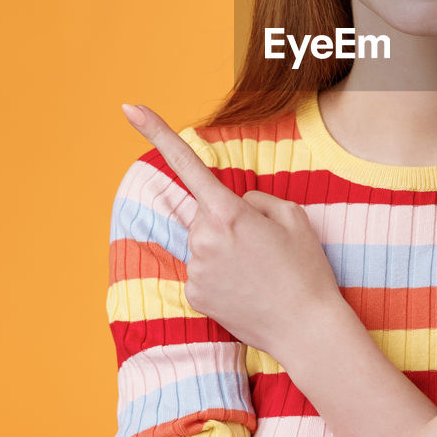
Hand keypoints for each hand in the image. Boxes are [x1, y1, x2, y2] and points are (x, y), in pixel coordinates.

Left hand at [121, 102, 346, 359]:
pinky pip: (203, 271)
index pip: (187, 164)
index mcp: (228, 212)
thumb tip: (232, 206)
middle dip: (228, 221)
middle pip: (205, 214)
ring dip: (225, 250)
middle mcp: (203, 238)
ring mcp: (195, 269)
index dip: (157, 132)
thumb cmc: (305, 269)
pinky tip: (246, 289)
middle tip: (264, 246)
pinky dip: (221, 276)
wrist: (306, 328)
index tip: (130, 107)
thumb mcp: (293, 217)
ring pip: (204, 243)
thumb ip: (255, 199)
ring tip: (260, 272)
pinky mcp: (193, 294)